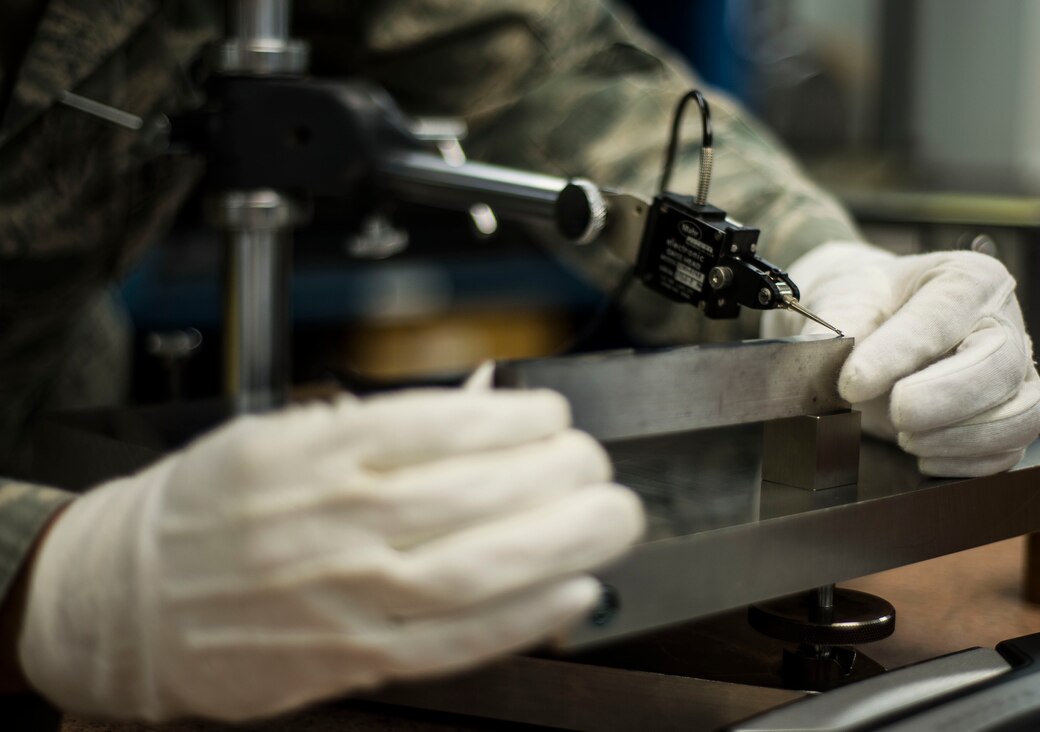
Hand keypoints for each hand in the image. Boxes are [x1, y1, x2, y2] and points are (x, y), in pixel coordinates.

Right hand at [18, 390, 642, 721]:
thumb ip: (377, 421)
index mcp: (310, 453)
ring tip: (611, 518)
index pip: (431, 426)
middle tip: (597, 464)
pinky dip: (520, 620)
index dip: (510, 418)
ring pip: (469, 569)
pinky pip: (448, 642)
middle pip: (466, 496)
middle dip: (554, 475)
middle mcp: (328, 520)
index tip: (553, 415)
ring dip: (557, 543)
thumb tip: (480, 401)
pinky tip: (574, 594)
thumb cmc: (210, 508)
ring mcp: (340, 594)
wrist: (128, 599)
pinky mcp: (348, 654)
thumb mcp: (279, 434)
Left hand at [762, 241, 1039, 476]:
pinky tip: (923, 454)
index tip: (852, 384)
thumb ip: (841, 330)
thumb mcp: (845, 300)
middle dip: (945, 399)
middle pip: (999, 367)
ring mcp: (1016, 373)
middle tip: (896, 414)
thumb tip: (843, 377)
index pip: (941, 318)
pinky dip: (966, 461)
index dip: (898, 354)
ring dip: (959, 437)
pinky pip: (1009, 449)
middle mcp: (1004, 325)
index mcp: (968, 281)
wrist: (874, 322)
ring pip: (1020, 415)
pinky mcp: (1011, 416)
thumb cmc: (867, 305)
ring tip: (905, 437)